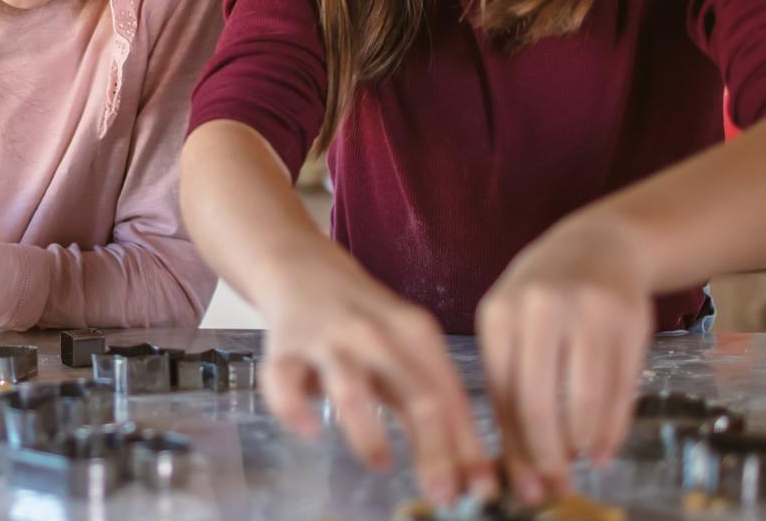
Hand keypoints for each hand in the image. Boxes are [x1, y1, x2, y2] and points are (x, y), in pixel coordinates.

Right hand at [261, 256, 495, 504]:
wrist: (304, 271)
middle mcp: (374, 335)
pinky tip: (310, 431)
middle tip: (443, 494)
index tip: (483, 489)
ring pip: (352, 388)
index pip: (450, 395)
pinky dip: (294, 408)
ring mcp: (327, 341)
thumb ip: (434, 408)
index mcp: (416, 334)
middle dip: (434, 450)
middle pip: (415, 394)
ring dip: (369, 430)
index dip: (468, 446)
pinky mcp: (284, 349)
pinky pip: (283, 381)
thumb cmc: (367, 325)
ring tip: (382, 463)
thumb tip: (470, 475)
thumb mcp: (408, 353)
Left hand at [476, 216, 653, 503]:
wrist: (601, 244)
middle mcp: (539, 308)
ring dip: (582, 443)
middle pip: (537, 401)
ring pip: (583, 399)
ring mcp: (587, 311)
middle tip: (554, 484)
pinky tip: (605, 446)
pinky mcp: (628, 319)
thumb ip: (510, 382)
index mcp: (498, 313)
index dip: (512, 445)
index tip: (521, 482)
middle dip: (545, 454)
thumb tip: (515, 462)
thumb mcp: (513, 322)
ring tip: (582, 463)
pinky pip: (620, 388)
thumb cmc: (545, 296)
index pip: (500, 394)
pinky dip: (612, 426)